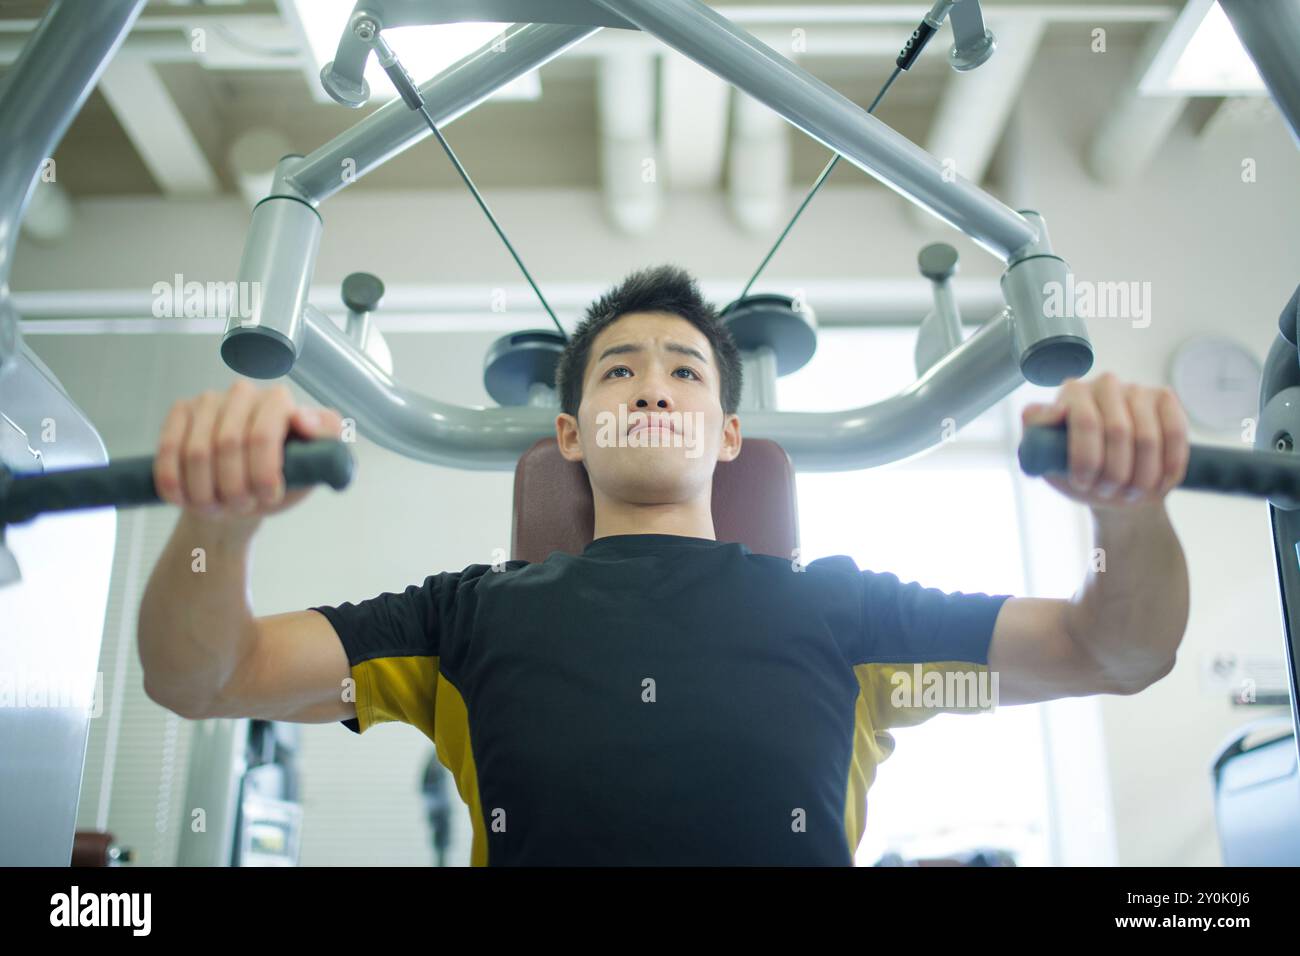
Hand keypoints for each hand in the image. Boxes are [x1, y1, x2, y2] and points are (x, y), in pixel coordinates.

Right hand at [153, 380, 345, 522]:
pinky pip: (169, 449)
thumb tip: (302, 418)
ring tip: (217, 508)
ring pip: (196, 452)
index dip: (262, 473)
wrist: (241, 494)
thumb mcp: (313, 467)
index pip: (262, 435)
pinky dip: (174, 481)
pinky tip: (184, 499)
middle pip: (228, 445)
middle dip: (233, 488)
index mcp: (280, 402)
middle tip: (242, 507)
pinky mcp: (181, 412)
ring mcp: (210, 400)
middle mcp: (245, 393)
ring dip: (204, 491)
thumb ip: (325, 441)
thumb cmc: (282, 480)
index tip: (268, 497)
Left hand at [1020, 372, 1189, 510]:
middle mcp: (1105, 384)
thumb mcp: (1045, 457)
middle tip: (1107, 492)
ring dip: (1142, 476)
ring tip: (1131, 493)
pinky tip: (1159, 483)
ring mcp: (1137, 390)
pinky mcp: (1166, 400)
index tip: (1082, 484)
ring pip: (1148, 438)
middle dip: (1114, 472)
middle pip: (1119, 431)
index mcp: (1072, 393)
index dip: (1086, 459)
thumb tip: (1050, 411)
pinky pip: (1175, 434)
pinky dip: (1169, 466)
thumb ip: (1036, 432)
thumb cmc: (1074, 470)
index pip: (1085, 421)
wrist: (1112, 485)